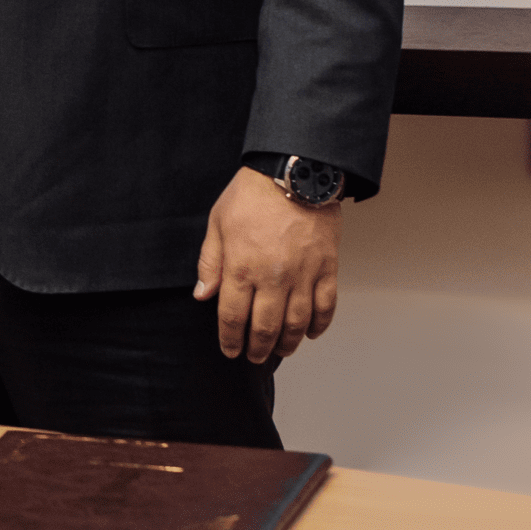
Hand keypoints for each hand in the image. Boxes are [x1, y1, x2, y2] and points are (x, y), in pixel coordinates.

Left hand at [194, 166, 340, 361]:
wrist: (294, 173)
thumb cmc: (251, 195)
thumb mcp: (218, 223)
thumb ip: (210, 263)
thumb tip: (203, 296)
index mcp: (241, 267)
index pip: (233, 317)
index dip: (230, 339)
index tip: (229, 350)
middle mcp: (273, 278)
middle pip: (265, 327)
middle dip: (257, 348)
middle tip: (253, 356)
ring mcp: (303, 276)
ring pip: (296, 324)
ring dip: (287, 344)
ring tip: (280, 351)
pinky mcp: (327, 269)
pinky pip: (325, 307)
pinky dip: (318, 325)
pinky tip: (310, 333)